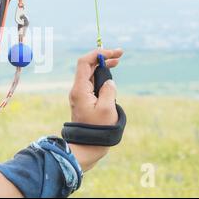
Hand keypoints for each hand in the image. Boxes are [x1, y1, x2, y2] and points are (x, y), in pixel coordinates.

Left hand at [67, 48, 123, 170]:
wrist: (87, 146)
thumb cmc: (97, 130)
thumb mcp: (107, 109)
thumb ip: (109, 90)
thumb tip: (108, 82)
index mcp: (80, 89)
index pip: (84, 63)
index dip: (98, 53)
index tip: (113, 52)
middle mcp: (77, 89)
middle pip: (87, 66)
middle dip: (102, 57)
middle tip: (120, 54)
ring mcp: (80, 94)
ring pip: (90, 74)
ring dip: (103, 65)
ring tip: (117, 61)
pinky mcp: (84, 100)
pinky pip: (92, 82)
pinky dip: (101, 76)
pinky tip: (110, 75)